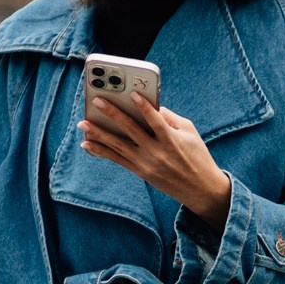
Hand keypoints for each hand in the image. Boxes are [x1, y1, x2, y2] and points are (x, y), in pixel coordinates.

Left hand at [80, 93, 231, 233]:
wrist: (200, 189)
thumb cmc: (197, 155)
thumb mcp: (189, 132)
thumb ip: (169, 117)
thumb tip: (149, 105)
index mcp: (172, 140)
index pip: (156, 120)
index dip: (144, 107)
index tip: (132, 94)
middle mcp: (157, 152)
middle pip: (131, 130)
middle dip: (113, 114)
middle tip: (97, 101)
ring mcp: (147, 164)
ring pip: (119, 146)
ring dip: (99, 134)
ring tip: (83, 123)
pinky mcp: (141, 172)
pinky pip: (117, 160)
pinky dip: (102, 152)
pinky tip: (88, 144)